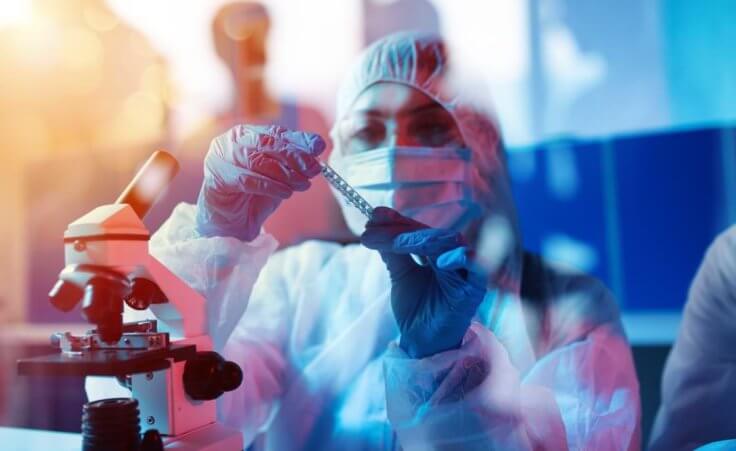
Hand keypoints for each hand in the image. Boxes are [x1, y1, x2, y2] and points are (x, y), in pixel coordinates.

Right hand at [196, 125, 325, 240]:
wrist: (231, 223)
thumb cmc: (254, 195)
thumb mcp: (280, 174)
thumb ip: (295, 159)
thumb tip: (317, 145)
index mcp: (245, 134)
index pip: (275, 133)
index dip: (299, 140)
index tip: (319, 147)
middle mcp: (230, 142)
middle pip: (266, 143)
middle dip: (294, 156)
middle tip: (314, 168)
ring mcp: (220, 159)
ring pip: (257, 161)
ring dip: (285, 173)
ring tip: (303, 184)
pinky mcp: (216, 179)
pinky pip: (248, 180)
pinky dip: (270, 186)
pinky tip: (286, 193)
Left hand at [361, 207, 486, 358]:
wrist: (422, 344)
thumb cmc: (416, 311)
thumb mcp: (401, 276)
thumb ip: (392, 251)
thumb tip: (375, 221)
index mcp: (439, 254)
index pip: (420, 231)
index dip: (398, 222)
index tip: (374, 217)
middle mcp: (455, 259)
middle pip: (432, 234)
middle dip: (402, 230)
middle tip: (374, 231)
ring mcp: (466, 273)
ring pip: (450, 245)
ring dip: (421, 240)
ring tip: (395, 243)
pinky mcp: (474, 291)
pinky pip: (475, 269)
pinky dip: (461, 259)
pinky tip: (439, 261)